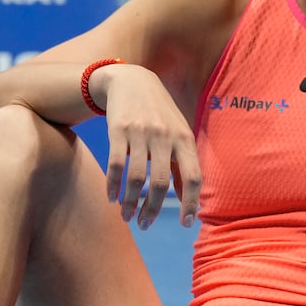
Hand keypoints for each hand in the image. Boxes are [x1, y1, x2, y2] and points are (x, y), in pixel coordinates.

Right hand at [92, 64, 202, 229]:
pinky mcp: (118, 130)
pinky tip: (112, 198)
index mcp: (184, 139)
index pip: (194, 176)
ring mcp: (141, 133)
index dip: (191, 202)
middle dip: (153, 209)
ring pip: (136, 177)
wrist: (132, 80)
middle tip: (145, 225)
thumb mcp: (178, 134)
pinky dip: (113, 185)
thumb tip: (188, 199)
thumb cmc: (160, 113)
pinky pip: (115, 164)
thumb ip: (183, 164)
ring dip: (130, 202)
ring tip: (127, 217)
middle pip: (161, 183)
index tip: (187, 224)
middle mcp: (164, 136)